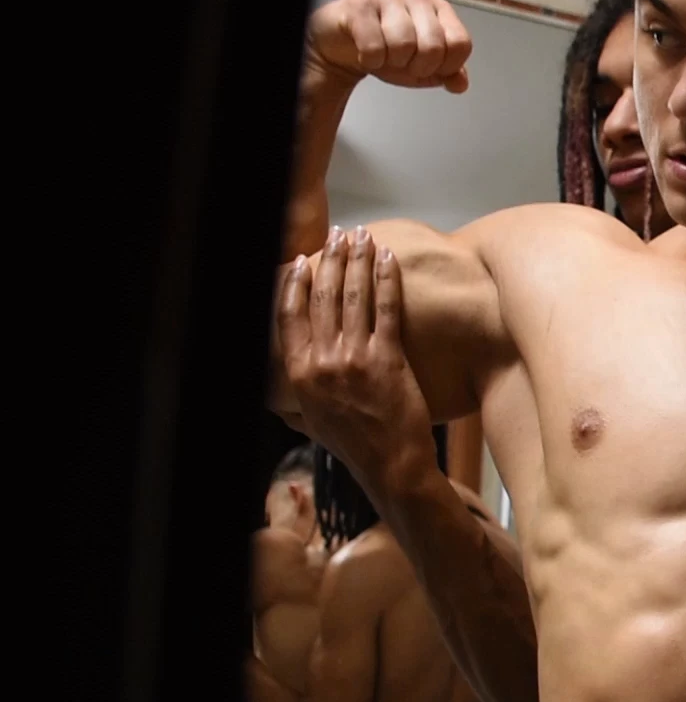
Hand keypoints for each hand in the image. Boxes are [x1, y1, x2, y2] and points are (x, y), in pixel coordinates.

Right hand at [277, 227, 438, 492]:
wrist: (391, 465)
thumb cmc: (354, 444)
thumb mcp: (311, 419)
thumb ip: (297, 394)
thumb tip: (279, 384)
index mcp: (300, 374)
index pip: (290, 316)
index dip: (296, 284)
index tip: (302, 261)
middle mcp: (324, 362)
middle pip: (323, 298)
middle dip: (330, 260)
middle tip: (338, 236)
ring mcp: (356, 359)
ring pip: (353, 298)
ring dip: (356, 261)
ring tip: (362, 236)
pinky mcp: (389, 360)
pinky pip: (387, 310)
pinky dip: (386, 281)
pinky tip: (389, 260)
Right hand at [307, 0, 471, 91]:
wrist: (344, 45)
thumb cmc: (388, 52)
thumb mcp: (423, 68)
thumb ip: (448, 74)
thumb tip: (460, 84)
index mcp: (440, 10)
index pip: (460, 43)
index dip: (447, 67)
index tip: (430, 69)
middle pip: (434, 46)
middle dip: (418, 67)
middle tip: (404, 64)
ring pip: (404, 44)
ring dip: (393, 63)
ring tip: (386, 56)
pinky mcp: (360, 6)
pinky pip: (374, 45)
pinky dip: (371, 60)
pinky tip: (367, 54)